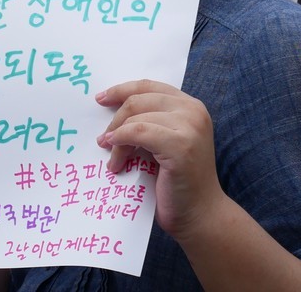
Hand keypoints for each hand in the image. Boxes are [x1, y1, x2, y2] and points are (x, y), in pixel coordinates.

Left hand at [95, 79, 225, 240]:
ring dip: (116, 138)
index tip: (101, 99)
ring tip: (112, 158)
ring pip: (135, 118)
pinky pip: (137, 133)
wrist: (199, 214)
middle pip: (138, 100)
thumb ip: (149, 121)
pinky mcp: (181, 146)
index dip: (122, 90)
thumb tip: (111, 109)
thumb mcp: (164, 141)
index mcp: (190, 106)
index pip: (149, 86)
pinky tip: (115, 160)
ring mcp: (190, 127)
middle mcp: (193, 111)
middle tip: (103, 140)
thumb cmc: (177, 181)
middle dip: (116, 119)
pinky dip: (120, 144)